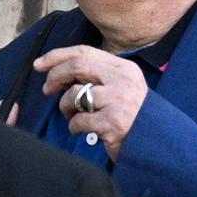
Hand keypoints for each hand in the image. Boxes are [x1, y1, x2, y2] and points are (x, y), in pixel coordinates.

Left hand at [38, 45, 148, 161]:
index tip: (39, 65)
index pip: (85, 52)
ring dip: (65, 107)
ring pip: (75, 95)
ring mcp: (119, 101)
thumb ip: (98, 77)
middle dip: (55, 76)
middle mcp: (123, 81)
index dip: (57, 56)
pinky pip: (78, 121)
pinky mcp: (113, 123)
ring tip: (73, 116)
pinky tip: (81, 130)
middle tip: (47, 89)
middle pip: (77, 66)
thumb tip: (61, 73)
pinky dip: (74, 126)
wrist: (157, 144)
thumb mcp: (122, 89)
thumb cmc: (133, 117)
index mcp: (124, 68)